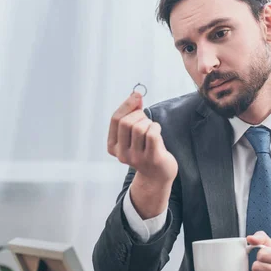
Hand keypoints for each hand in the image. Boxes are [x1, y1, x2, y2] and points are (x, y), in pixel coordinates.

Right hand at [107, 92, 177, 217]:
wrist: (158, 175)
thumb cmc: (146, 149)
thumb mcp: (134, 133)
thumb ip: (132, 114)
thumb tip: (136, 95)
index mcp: (113, 147)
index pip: (116, 120)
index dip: (127, 104)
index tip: (137, 95)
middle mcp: (122, 154)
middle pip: (126, 122)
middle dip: (139, 115)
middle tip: (146, 120)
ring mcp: (136, 158)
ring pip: (140, 128)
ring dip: (149, 122)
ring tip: (152, 129)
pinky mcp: (152, 159)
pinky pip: (152, 134)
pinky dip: (156, 127)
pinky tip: (157, 132)